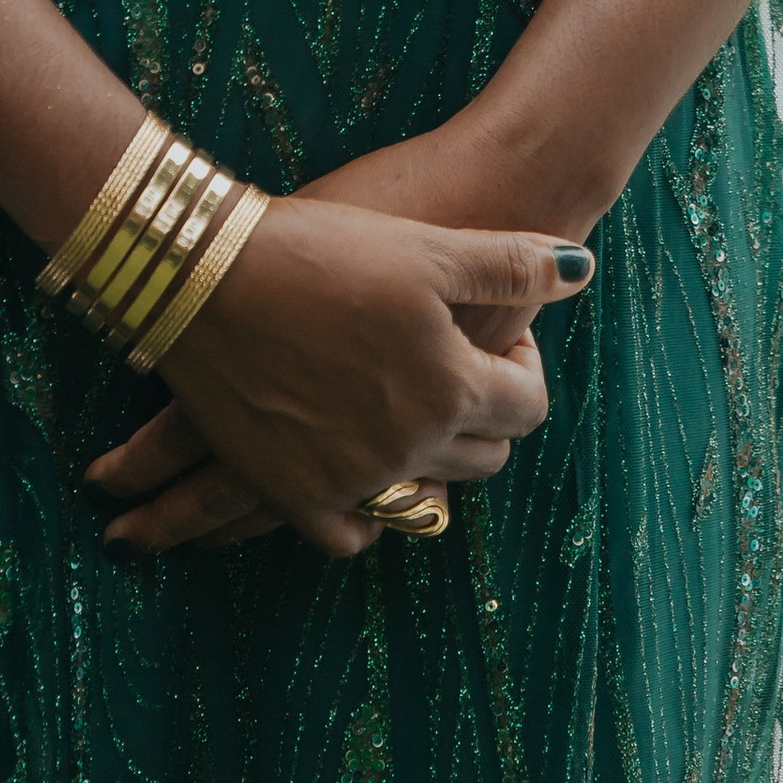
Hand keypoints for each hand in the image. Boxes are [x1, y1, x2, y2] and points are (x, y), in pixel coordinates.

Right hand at [87, 198, 584, 559]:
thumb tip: (578, 269)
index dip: (523, 363)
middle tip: (455, 360)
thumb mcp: (425, 247)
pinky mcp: (293, 494)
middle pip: (483, 456)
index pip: (527, 406)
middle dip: (483, 411)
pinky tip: (363, 472)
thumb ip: (510, 266)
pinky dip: (367, 513)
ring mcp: (352, 480)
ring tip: (410, 405)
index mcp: (450, 389)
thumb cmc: (319, 248)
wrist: (204, 273)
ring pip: (424, 494)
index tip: (499, 330)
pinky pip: (351, 535)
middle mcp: (410, 449)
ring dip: (433, 457)